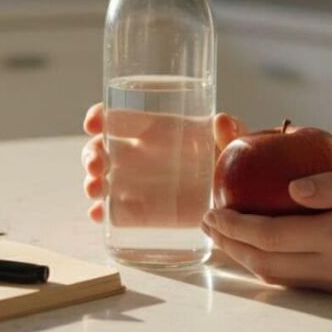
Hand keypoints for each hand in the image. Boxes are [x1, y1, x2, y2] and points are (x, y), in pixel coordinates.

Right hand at [81, 103, 246, 222]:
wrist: (240, 203)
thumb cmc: (233, 164)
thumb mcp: (235, 145)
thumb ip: (231, 133)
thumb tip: (222, 120)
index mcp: (156, 130)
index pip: (119, 117)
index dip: (100, 116)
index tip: (93, 124)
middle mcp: (141, 155)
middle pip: (102, 149)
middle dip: (90, 155)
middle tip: (95, 166)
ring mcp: (137, 185)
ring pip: (102, 179)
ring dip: (91, 183)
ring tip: (96, 190)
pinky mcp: (141, 213)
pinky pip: (114, 211)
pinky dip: (101, 212)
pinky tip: (99, 215)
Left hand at [202, 170, 331, 294]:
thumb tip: (289, 188)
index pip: (271, 236)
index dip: (235, 226)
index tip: (211, 211)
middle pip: (266, 263)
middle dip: (230, 245)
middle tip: (207, 224)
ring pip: (278, 278)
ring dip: (246, 258)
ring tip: (224, 235)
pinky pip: (297, 281)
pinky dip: (269, 265)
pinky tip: (259, 247)